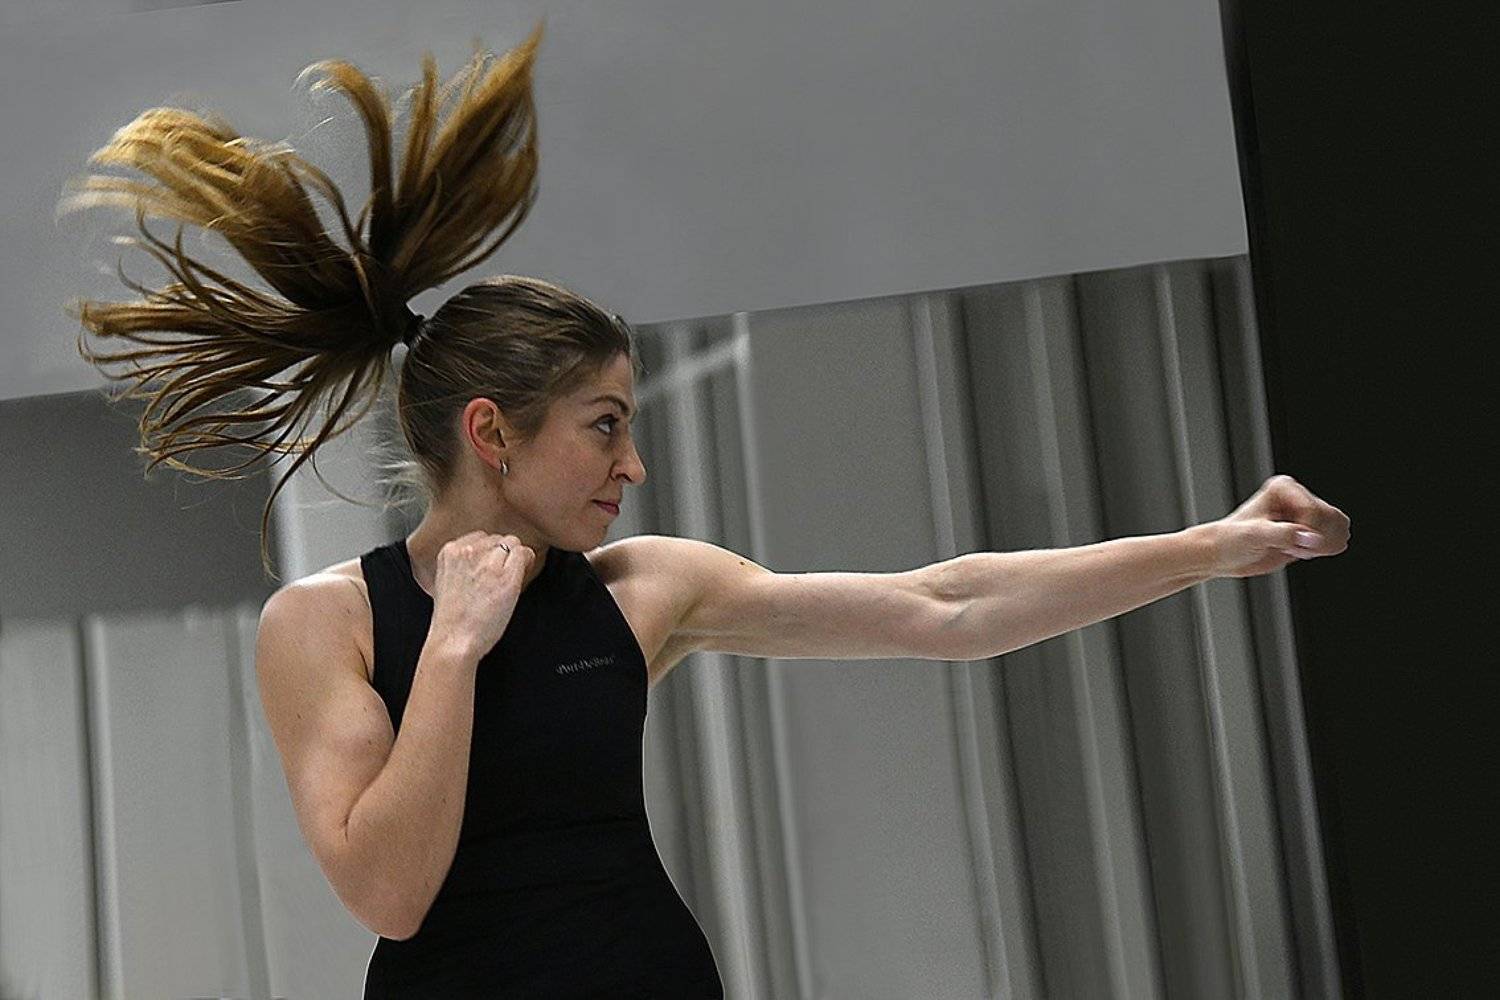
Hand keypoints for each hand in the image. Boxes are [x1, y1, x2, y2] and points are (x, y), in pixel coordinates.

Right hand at [428, 531, 535, 659]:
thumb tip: (486, 559)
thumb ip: (464, 565)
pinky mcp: (506, 575)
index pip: (480, 537)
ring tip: (507, 580)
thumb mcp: (448, 582)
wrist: (453, 640)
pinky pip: (524, 554)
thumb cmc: (451, 620)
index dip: (489, 553)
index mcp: (450, 551)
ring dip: (514, 559)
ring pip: (513, 543)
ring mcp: (488, 562)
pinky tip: (519, 578)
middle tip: (499, 577)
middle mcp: (469, 551)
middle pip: (497, 538)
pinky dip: (526, 564)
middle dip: (502, 555)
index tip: (490, 567)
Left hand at [1205, 474, 1351, 578]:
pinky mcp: (1312, 531)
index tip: (1289, 542)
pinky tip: (1300, 551)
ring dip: (1321, 545)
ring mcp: (1307, 515)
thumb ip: (1282, 535)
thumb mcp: (1253, 536)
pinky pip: (1336, 540)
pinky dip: (1323, 550)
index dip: (1304, 531)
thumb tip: (1311, 537)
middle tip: (1290, 546)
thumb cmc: (1231, 539)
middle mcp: (1298, 497)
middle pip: (1330, 518)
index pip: (1312, 508)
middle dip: (1314, 539)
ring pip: (1339, 528)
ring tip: (1293, 548)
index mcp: (1284, 487)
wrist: (1224, 554)